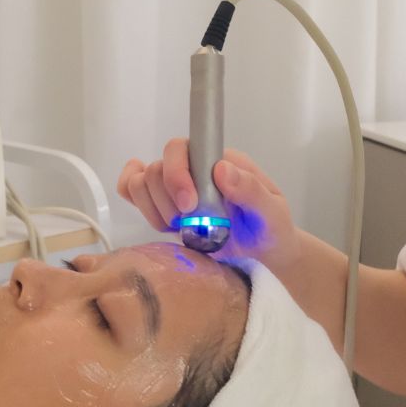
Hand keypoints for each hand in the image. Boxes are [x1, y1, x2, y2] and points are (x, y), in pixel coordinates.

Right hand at [117, 140, 298, 270]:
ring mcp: (178, 189)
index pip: (182, 148)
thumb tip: (221, 169)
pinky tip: (157, 217)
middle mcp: (194, 170)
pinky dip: (137, 202)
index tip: (190, 205)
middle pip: (156, 168)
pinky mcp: (166, 208)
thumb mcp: (272, 213)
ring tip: (181, 229)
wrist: (266, 258)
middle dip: (167, 200)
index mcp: (219, 161)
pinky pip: (133, 192)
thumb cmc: (272, 231)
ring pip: (141, 183)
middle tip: (189, 225)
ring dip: (155, 210)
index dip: (176, 173)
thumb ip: (251, 190)